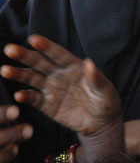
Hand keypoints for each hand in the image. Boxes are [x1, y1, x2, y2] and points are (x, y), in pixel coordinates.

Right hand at [1, 35, 123, 160]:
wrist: (102, 123)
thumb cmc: (106, 102)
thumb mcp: (105, 90)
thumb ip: (96, 78)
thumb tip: (89, 63)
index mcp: (74, 66)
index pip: (58, 54)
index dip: (46, 46)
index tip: (33, 39)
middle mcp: (59, 75)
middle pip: (40, 63)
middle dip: (25, 55)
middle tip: (9, 49)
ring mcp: (51, 89)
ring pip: (32, 79)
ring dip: (19, 74)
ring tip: (5, 70)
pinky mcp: (47, 105)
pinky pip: (34, 99)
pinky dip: (26, 97)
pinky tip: (19, 95)